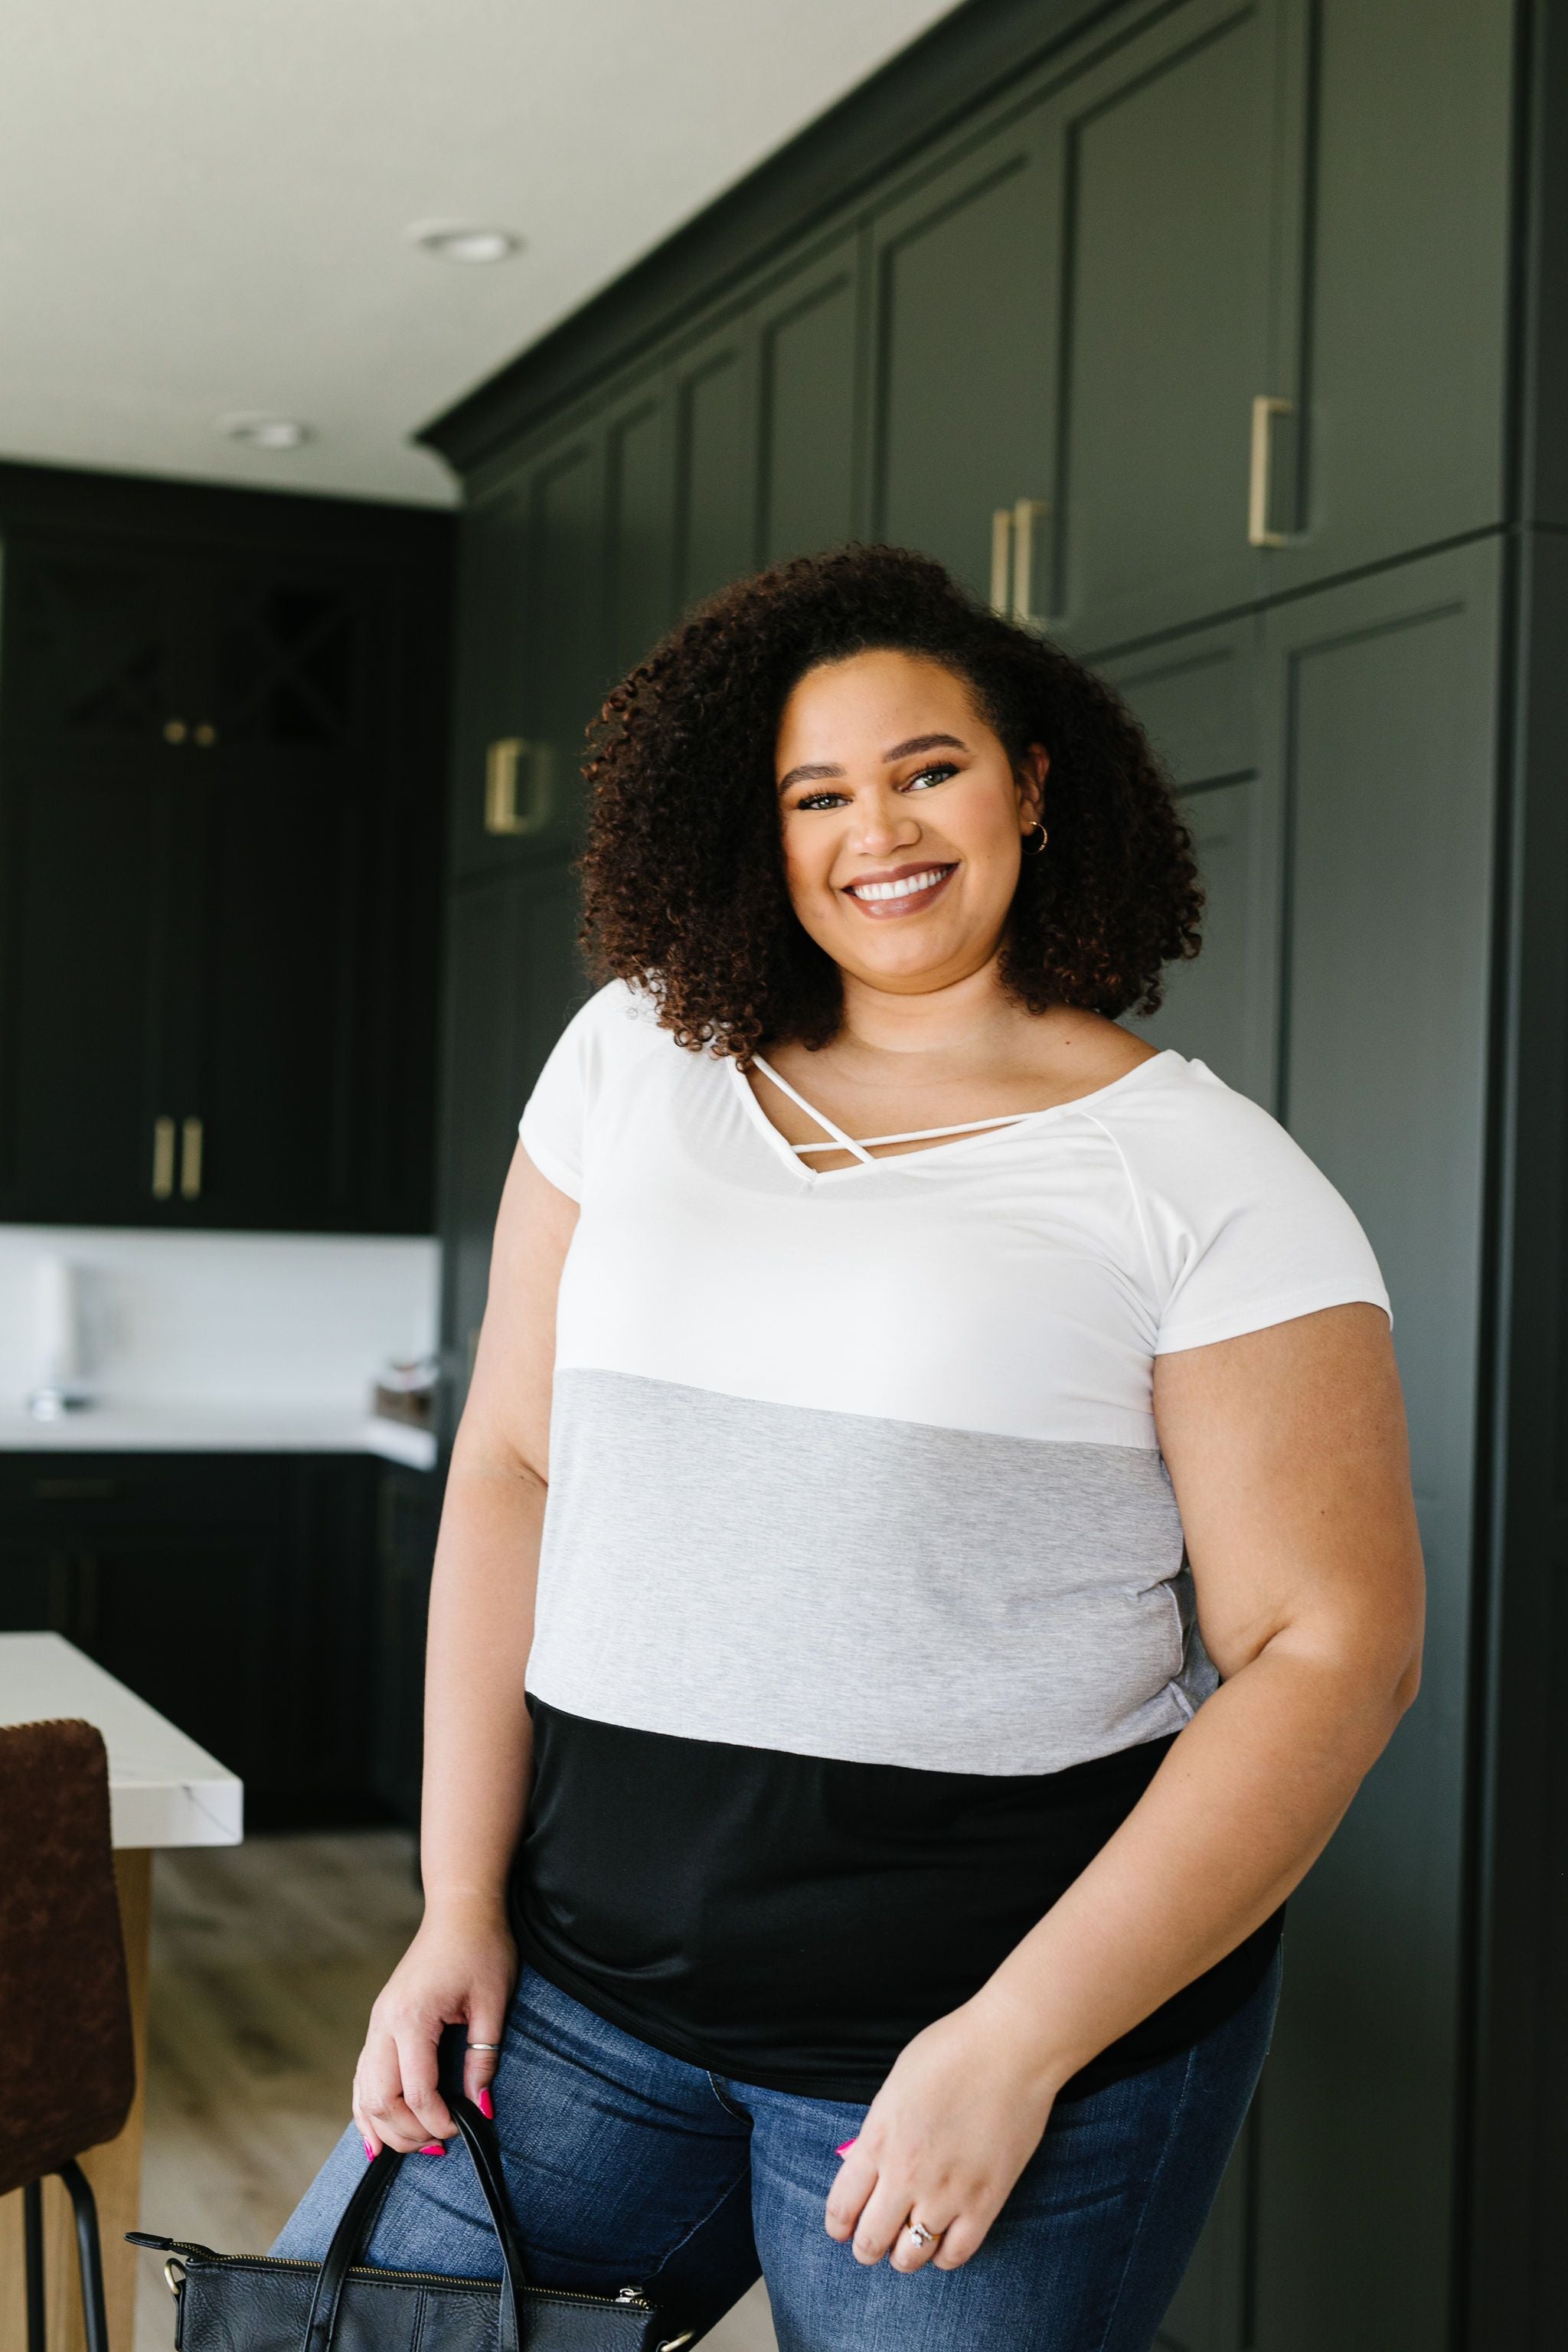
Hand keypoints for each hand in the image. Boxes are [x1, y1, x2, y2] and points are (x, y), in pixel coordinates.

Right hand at [353, 1895, 516, 2156]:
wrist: (459, 1910)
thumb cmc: (481, 1948)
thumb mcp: (493, 2001)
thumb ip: (483, 2056)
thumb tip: (480, 2105)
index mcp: (412, 2017)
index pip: (416, 2091)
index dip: (438, 2121)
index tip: (464, 2127)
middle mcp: (384, 2023)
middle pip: (380, 2100)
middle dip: (408, 2133)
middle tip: (441, 2144)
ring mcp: (376, 2023)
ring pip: (363, 2093)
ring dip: (385, 2127)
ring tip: (417, 2145)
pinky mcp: (379, 2023)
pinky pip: (361, 2076)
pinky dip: (366, 2109)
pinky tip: (377, 2135)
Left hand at [825, 1996, 1060, 2272]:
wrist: (1009, 2048)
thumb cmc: (950, 2052)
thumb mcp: (895, 2087)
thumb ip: (879, 2131)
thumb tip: (871, 2163)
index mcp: (878, 2139)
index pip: (841, 2206)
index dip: (838, 2225)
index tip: (842, 2229)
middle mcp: (905, 2174)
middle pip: (871, 2240)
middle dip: (866, 2247)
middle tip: (872, 2242)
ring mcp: (946, 2192)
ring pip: (910, 2257)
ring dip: (903, 2255)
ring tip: (908, 2244)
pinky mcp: (985, 2202)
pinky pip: (955, 2255)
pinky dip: (943, 2256)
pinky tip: (943, 2240)